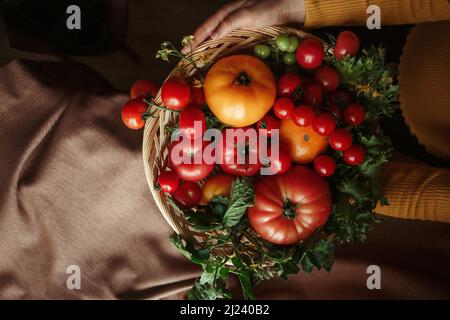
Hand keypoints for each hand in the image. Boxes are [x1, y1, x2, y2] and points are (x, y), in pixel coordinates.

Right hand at [182, 0, 305, 52]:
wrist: (286, 9)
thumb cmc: (268, 8)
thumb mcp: (248, 14)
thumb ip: (229, 23)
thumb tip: (212, 36)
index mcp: (226, 14)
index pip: (205, 28)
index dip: (194, 39)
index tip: (185, 50)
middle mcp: (228, 21)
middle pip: (208, 34)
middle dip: (196, 45)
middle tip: (186, 56)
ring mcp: (235, 28)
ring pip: (216, 40)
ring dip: (206, 49)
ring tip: (197, 60)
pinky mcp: (243, 34)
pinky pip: (227, 44)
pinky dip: (219, 51)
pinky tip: (217, 58)